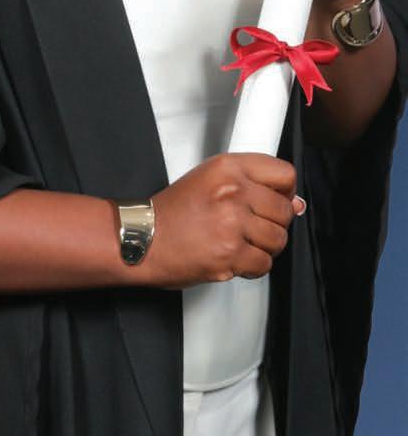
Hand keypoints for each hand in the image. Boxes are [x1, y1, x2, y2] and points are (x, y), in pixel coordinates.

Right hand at [129, 152, 304, 290]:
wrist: (141, 240)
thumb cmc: (169, 214)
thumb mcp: (207, 181)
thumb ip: (250, 185)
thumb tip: (295, 203)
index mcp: (226, 168)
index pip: (284, 174)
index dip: (284, 191)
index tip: (277, 200)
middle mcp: (232, 192)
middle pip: (284, 210)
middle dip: (271, 223)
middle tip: (247, 227)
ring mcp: (232, 224)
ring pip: (278, 239)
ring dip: (262, 247)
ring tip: (237, 243)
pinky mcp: (231, 254)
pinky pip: (264, 263)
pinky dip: (251, 267)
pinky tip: (232, 258)